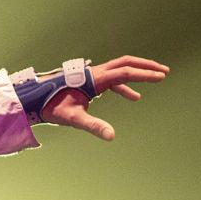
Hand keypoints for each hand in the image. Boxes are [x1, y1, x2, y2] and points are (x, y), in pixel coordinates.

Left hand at [42, 55, 169, 140]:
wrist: (36, 100)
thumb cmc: (52, 107)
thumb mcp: (73, 118)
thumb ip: (93, 126)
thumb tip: (111, 136)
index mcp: (94, 78)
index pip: (125, 73)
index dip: (144, 74)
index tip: (162, 77)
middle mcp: (95, 73)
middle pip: (126, 63)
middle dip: (146, 66)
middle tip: (164, 71)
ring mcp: (93, 75)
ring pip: (120, 68)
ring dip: (138, 72)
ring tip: (157, 77)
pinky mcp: (90, 81)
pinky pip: (113, 80)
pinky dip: (126, 86)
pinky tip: (135, 97)